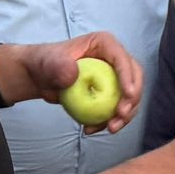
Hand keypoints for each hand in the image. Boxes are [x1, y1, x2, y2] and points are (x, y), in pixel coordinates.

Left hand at [0, 33, 142, 133]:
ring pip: (129, 96)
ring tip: (109, 128)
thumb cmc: (44, 62)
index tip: (127, 97)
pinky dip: (108, 121)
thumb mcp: (48, 62)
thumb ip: (58, 66)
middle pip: (134, 78)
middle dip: (133, 99)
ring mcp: (113, 76)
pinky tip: (91, 129)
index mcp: (104, 44)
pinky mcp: (109, 93)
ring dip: (125, 115)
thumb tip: (73, 74)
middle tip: (120, 116)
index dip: (129, 77)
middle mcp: (113, 59)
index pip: (122, 59)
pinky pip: (116, 108)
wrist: (40, 77)